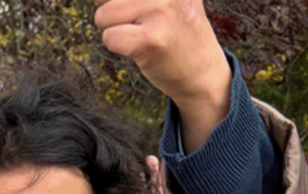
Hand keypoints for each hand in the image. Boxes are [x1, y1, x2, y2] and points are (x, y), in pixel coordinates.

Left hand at [94, 0, 231, 151]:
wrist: (204, 72)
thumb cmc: (176, 33)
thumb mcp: (165, 0)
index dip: (116, 1)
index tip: (136, 13)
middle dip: (114, 13)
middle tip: (141, 25)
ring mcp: (161, 13)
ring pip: (103, 15)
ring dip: (115, 29)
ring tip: (142, 34)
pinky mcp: (150, 39)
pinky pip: (109, 37)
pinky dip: (117, 46)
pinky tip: (141, 48)